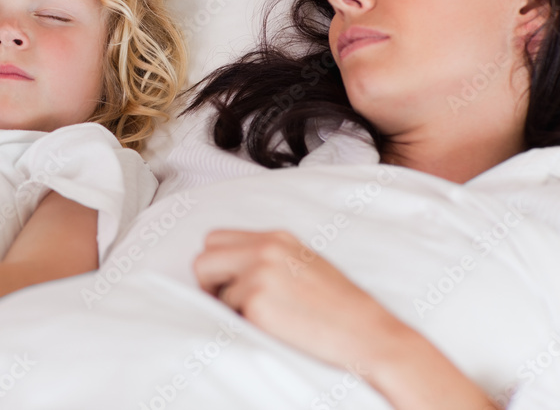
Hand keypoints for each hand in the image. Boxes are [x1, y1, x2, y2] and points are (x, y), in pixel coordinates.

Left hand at [193, 230, 403, 369]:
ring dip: (228, 304)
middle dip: (209, 281)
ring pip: (212, 287)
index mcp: (276, 237)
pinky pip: (228, 312)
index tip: (225, 282)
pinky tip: (272, 325)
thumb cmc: (336, 305)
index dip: (216, 263)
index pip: (216, 238)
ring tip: (264, 314)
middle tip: (228, 301)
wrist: (365, 332)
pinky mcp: (256, 300)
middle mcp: (265, 248)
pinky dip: (242, 321)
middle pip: (203, 257)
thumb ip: (266, 255)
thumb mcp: (302, 263)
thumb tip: (229, 265)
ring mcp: (259, 273)